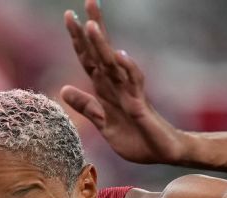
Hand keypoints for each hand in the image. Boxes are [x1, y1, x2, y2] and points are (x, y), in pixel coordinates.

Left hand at [61, 0, 187, 165]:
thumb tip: (63, 88)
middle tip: (88, 1)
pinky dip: (127, 68)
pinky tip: (120, 54)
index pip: (90, 59)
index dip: (79, 39)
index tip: (71, 15)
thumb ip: (87, 107)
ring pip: (114, 64)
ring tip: (92, 24)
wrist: (163, 154)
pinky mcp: (140, 106)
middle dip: (93, 28)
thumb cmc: (137, 139)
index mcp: (106, 90)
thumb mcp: (104, 124)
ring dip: (103, 45)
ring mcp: (130, 93)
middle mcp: (117, 86)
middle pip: (101, 53)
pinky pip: (134, 84)